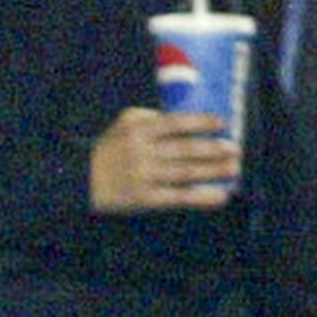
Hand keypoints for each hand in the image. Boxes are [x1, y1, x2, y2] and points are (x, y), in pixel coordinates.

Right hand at [89, 105, 241, 213]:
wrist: (80, 181)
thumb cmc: (108, 150)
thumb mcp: (123, 124)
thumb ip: (150, 117)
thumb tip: (183, 119)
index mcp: (138, 130)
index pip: (175, 123)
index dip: (200, 122)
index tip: (222, 123)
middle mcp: (142, 152)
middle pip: (184, 149)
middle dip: (213, 149)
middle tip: (236, 149)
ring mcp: (144, 177)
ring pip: (185, 173)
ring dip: (212, 171)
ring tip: (234, 169)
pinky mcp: (144, 199)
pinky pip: (178, 197)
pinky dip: (201, 197)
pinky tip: (219, 196)